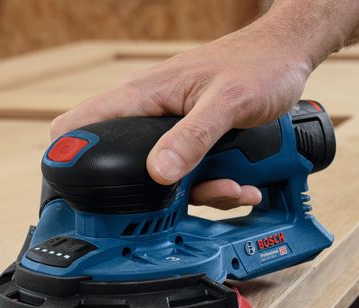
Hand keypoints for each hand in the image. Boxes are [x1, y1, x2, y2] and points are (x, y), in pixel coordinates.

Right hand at [50, 26, 311, 209]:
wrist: (289, 55)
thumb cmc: (258, 63)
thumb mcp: (227, 104)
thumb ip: (192, 137)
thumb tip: (157, 172)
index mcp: (142, 96)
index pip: (79, 125)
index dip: (69, 159)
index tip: (79, 194)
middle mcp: (151, 115)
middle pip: (126, 168)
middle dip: (154, 195)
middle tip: (183, 201)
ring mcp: (173, 131)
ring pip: (167, 181)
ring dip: (200, 194)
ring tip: (233, 187)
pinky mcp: (195, 143)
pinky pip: (195, 177)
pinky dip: (219, 187)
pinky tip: (244, 184)